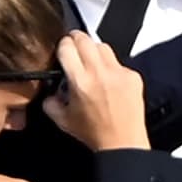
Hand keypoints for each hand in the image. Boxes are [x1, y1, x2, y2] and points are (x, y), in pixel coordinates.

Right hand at [41, 32, 147, 151]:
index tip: (62, 51)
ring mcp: (119, 72)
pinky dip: (111, 67)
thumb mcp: (63, 120)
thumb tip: (49, 91)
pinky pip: (119, 62)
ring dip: (94, 51)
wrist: (123, 143)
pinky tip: (109, 82)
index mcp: (80, 81)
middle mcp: (100, 72)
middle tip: (73, 48)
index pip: (67, 46)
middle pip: (84, 38)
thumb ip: (50, 102)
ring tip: (91, 65)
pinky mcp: (133, 76)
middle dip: (76, 40)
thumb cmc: (94, 134)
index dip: (62, 46)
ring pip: (103, 46)